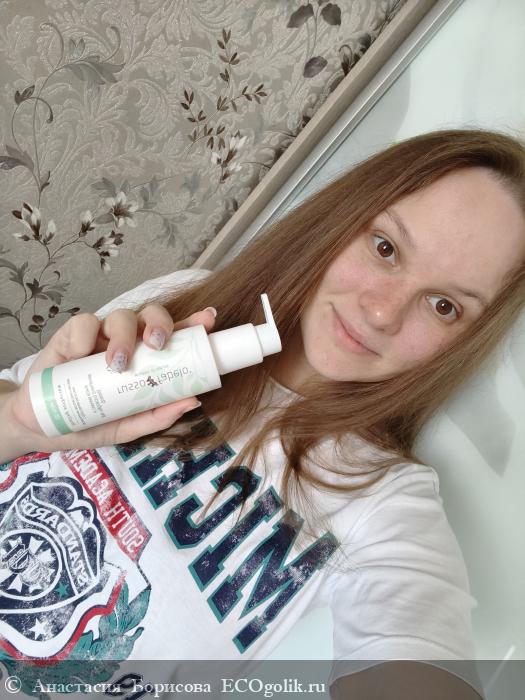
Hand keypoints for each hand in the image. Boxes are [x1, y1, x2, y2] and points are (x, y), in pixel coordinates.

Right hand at [3, 304, 216, 456]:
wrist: (42, 427)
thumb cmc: (91, 422)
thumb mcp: (127, 426)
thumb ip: (157, 415)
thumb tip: (193, 400)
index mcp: (148, 359)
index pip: (176, 335)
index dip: (194, 324)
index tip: (209, 320)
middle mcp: (129, 342)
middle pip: (152, 315)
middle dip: (161, 323)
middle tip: (158, 344)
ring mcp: (101, 336)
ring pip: (121, 315)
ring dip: (123, 336)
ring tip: (117, 364)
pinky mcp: (71, 335)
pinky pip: (85, 323)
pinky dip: (86, 335)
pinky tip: (81, 355)